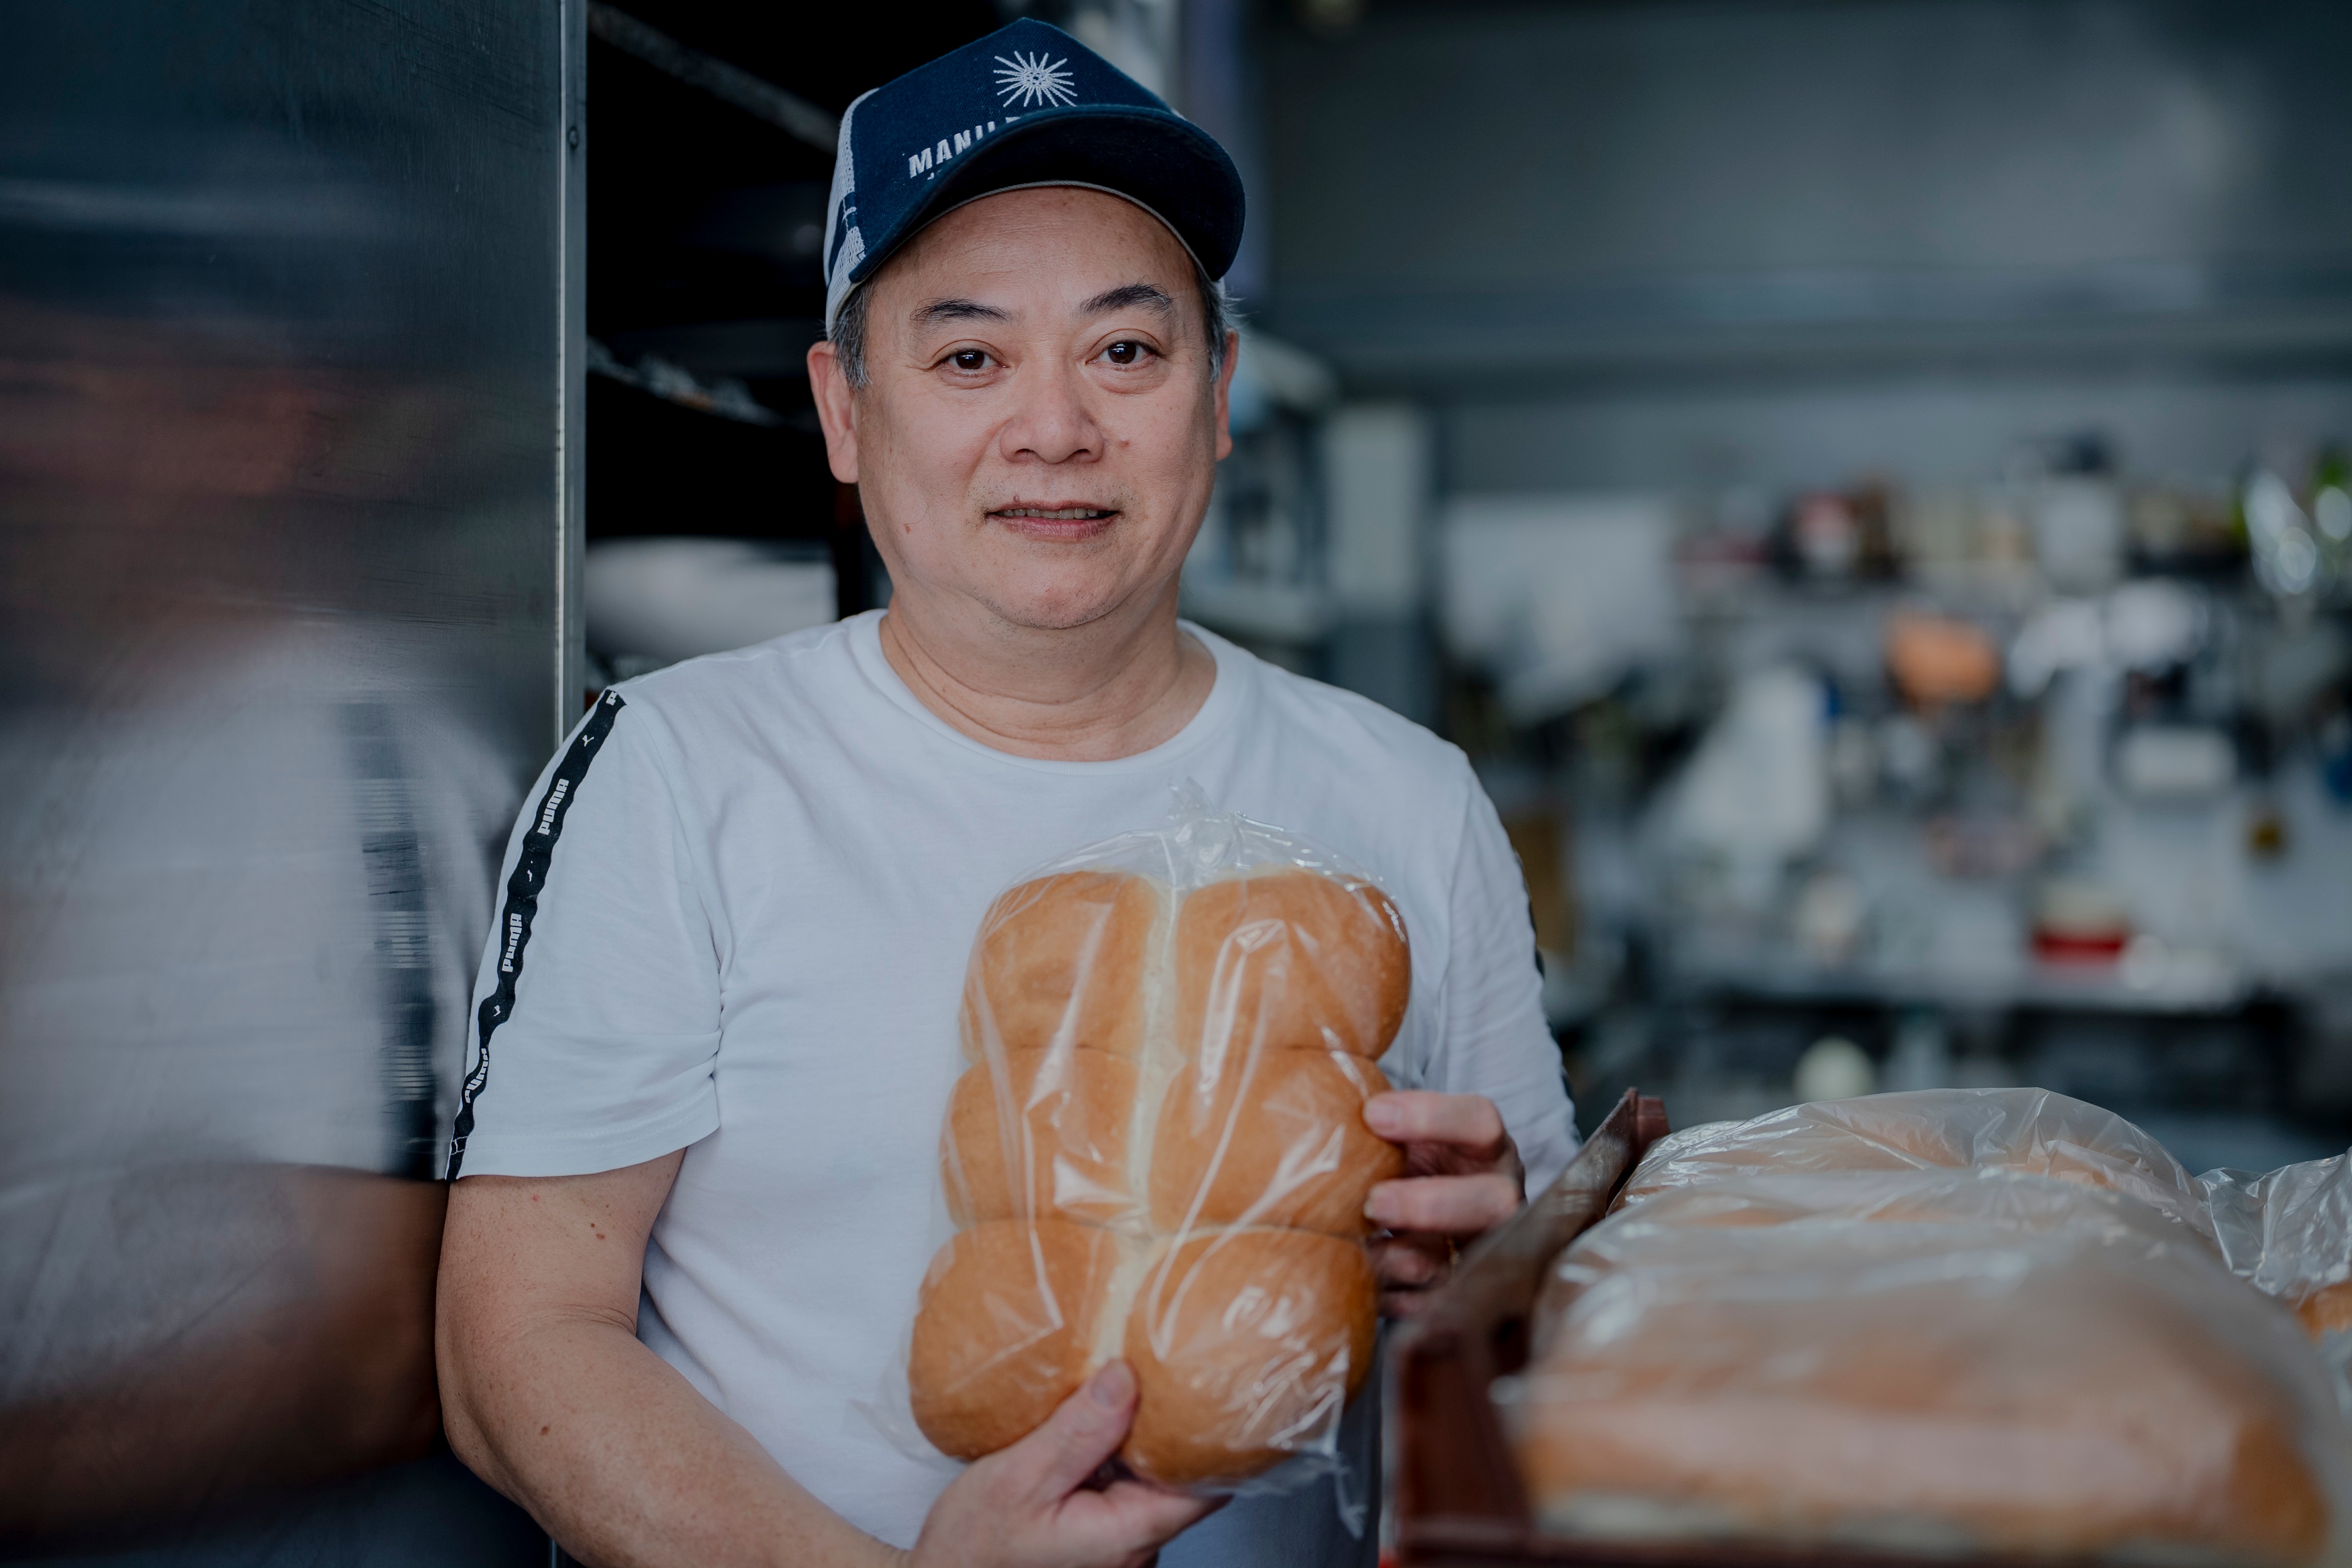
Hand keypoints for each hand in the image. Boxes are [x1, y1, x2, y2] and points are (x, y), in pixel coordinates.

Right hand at [907, 1362, 1220, 1567]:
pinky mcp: (1104, 1544)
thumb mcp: (1019, 1477)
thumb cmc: (975, 1544)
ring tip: (1119, 1395)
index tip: (1203, 1386)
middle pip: (1180, 1482)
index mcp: (1126, 1535)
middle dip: (1166, 1430)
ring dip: (1137, 1446)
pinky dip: (1117, 1465)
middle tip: (1151, 1371)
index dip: (1211, 1436)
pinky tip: (1095, 1434)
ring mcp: (1121, 1552)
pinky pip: (1127, 1496)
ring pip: (1152, 1486)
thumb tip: (1125, 1377)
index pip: (1204, 1486)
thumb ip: (1078, 1431)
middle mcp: (1135, 1551)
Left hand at [1361, 1091, 1524, 1317]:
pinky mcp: (1460, 1292)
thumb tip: (1317, 1065)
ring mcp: (1483, 1247)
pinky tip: (1363, 1281)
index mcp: (1485, 1146)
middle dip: (1431, 1205)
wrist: (1415, 1206)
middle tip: (1372, 1202)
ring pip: (1462, 1264)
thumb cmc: (1405, 1159)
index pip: (1480, 1121)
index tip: (1372, 1114)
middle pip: (1492, 1202)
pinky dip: (1396, 1298)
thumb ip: (1377, 1111)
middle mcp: (1495, 1196)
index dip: (1431, 1117)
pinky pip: (1434, 1306)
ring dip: (1403, 1260)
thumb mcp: (1401, 1129)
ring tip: (1359, 1251)